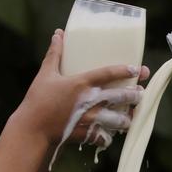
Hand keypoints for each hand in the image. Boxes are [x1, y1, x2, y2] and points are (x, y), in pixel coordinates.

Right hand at [15, 30, 147, 145]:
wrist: (31, 128)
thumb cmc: (37, 100)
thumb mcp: (45, 74)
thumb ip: (55, 54)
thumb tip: (57, 34)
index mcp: (82, 83)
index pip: (109, 73)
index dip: (126, 70)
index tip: (138, 69)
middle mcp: (90, 100)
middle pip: (121, 96)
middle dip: (134, 95)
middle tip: (140, 93)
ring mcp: (90, 118)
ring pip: (118, 119)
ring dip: (126, 119)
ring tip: (130, 117)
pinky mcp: (86, 134)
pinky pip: (104, 137)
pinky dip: (107, 137)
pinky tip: (109, 136)